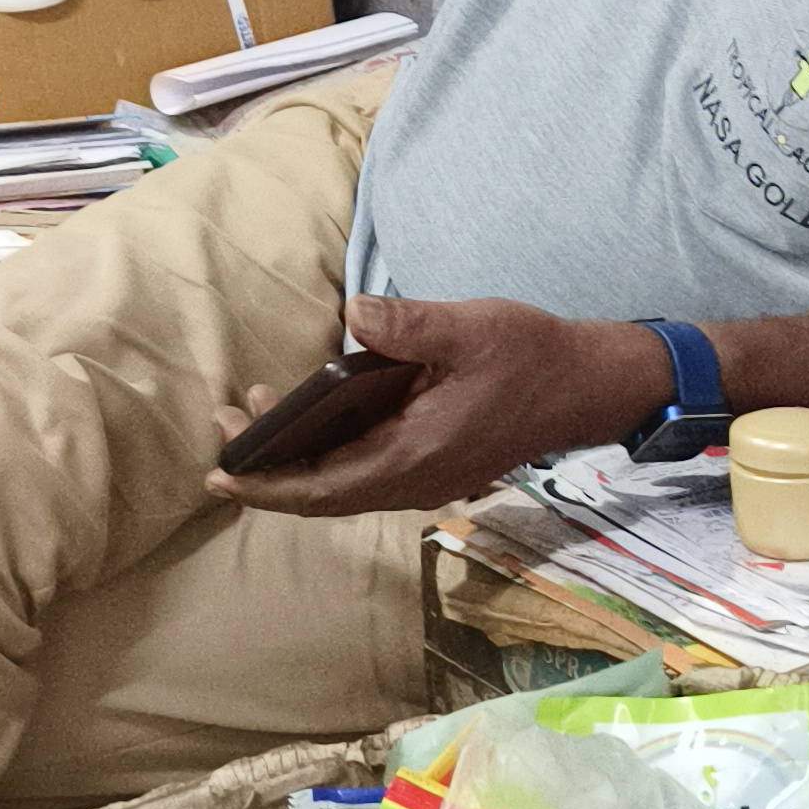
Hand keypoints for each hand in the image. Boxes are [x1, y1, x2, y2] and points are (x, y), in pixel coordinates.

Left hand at [206, 290, 672, 519]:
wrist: (589, 384)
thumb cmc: (531, 356)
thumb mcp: (469, 329)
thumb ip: (408, 325)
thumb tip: (351, 315)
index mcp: (414, 456)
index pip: (320, 489)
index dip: (264, 485)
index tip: (219, 473)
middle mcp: (414, 480)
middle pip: (322, 494)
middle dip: (267, 469)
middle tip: (224, 426)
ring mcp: (425, 477)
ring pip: (342, 485)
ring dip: (295, 460)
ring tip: (256, 416)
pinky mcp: (434, 463)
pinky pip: (364, 472)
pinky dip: (328, 453)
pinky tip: (315, 417)